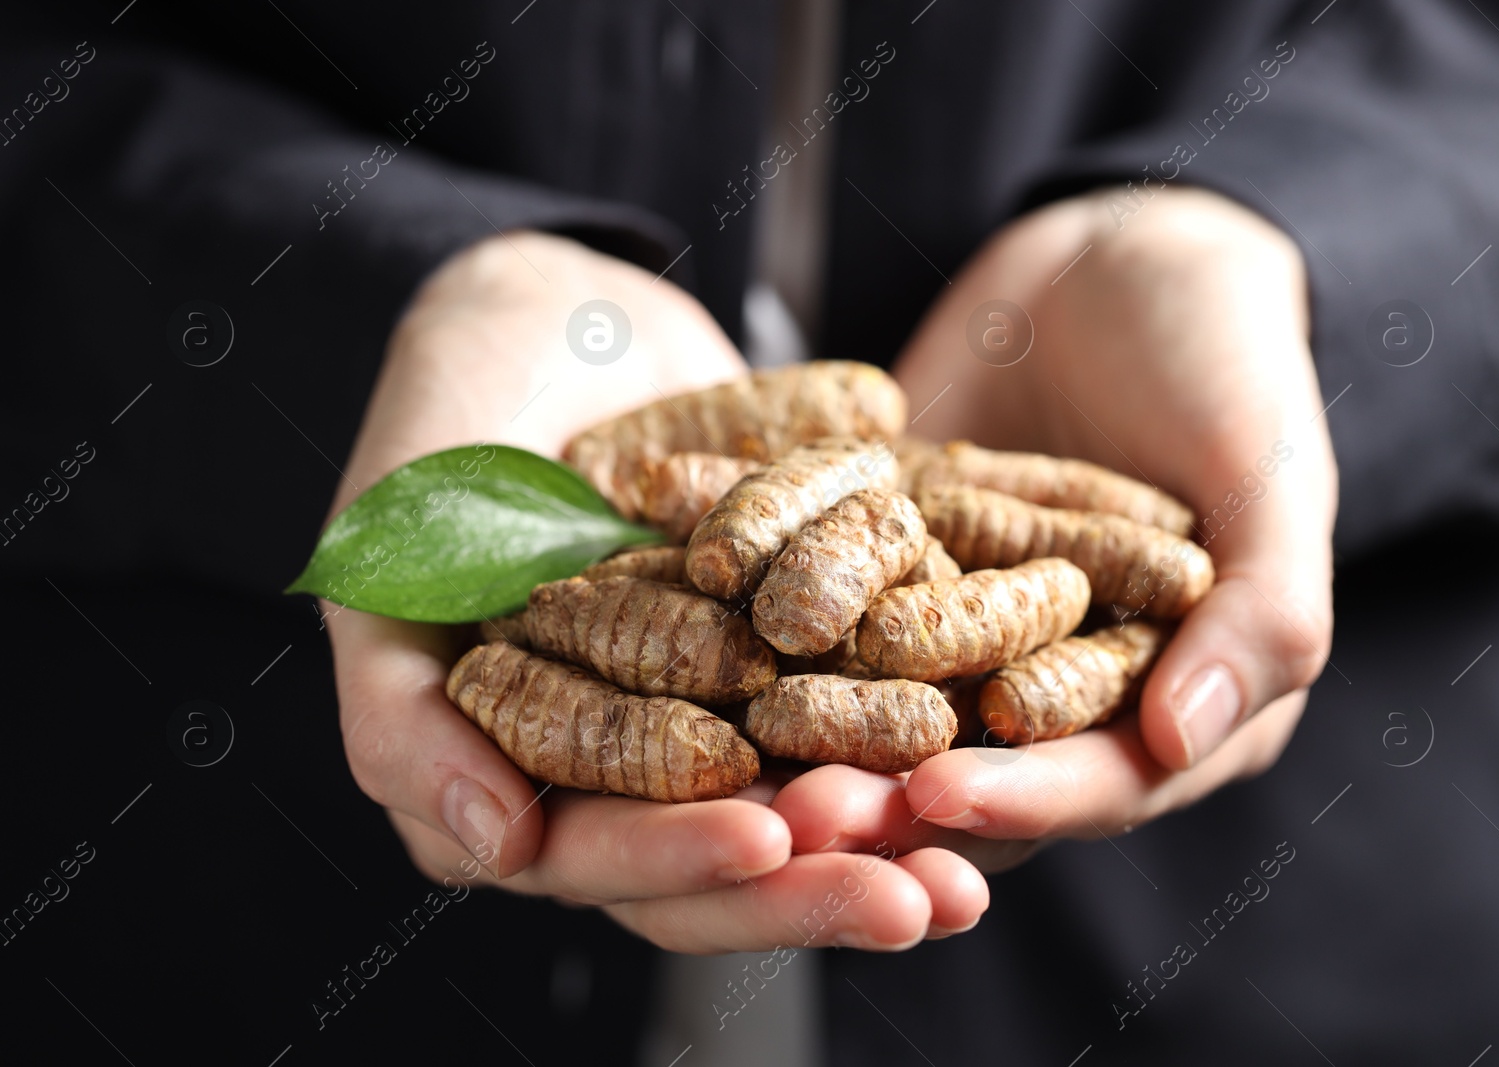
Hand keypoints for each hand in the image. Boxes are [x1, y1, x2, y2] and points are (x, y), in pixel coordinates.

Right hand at [323, 232, 987, 950]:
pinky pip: (863, 710)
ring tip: (975, 859)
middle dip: (815, 878)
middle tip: (921, 895)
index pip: (597, 852)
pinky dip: (924, 729)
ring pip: (802, 803)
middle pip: (719, 855)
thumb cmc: (445, 422)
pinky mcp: (790, 659)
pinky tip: (1000, 739)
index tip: (772, 834)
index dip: (679, 855)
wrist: (555, 316)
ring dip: (888, 835)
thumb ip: (401, 710)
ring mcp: (712, 716)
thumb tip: (499, 852)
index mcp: (511, 773)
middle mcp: (619, 767)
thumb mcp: (387, 556)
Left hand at [775, 186, 1336, 863]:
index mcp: (1175, 704)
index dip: (1023, 798)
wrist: (1127, 254)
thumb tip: (1181, 741)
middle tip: (803, 805)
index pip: (1098, 780)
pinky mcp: (891, 575)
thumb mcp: (1267, 476)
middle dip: (889, 793)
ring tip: (735, 742)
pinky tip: (698, 609)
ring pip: (884, 708)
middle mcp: (1060, 693)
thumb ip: (1261, 614)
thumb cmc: (1228, 363)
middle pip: (976, 768)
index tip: (937, 798)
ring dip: (813, 733)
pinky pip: (830, 601)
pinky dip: (773, 605)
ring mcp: (964, 638)